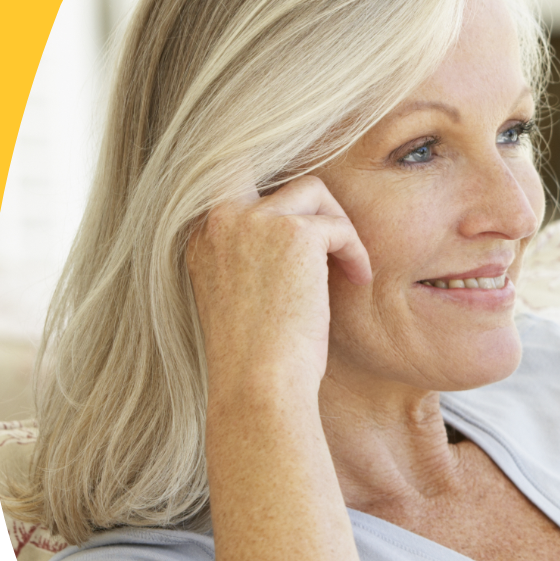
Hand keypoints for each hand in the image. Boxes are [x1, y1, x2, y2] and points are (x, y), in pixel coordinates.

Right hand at [186, 176, 372, 394]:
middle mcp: (219, 221)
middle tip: (332, 241)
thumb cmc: (256, 358)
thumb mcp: (239, 295)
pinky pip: (339, 226)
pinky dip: (356, 252)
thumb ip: (252, 255)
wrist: (258, 384)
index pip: (230, 180)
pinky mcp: (294, 235)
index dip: (270, 185)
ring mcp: (253, 222)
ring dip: (338, 225)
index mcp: (201, 237)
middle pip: (277, 176)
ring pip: (313, 191)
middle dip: (310, 200)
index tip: (299, 212)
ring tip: (346, 267)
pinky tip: (358, 281)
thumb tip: (299, 232)